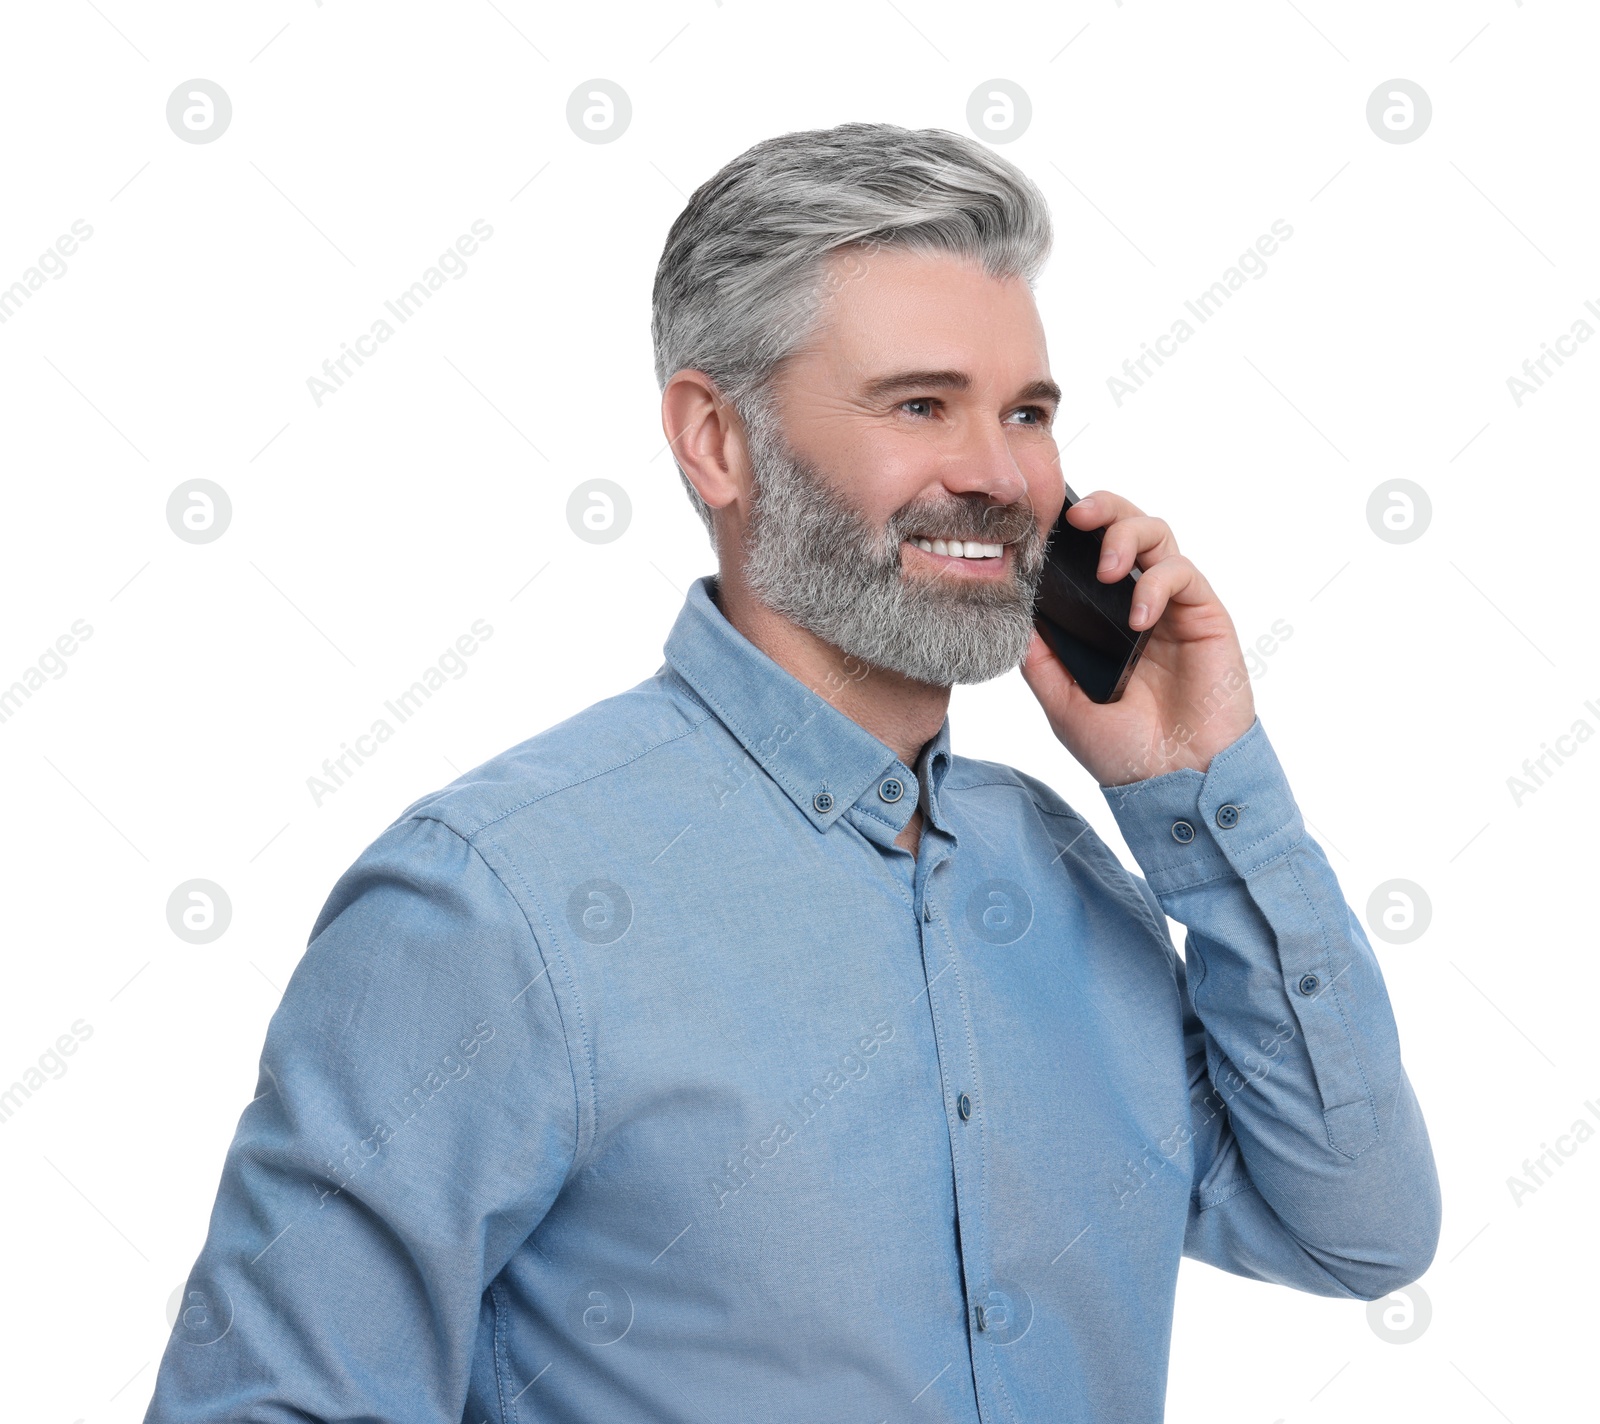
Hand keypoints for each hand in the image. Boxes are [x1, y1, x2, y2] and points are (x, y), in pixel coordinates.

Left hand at [1019, 490, 1254, 786]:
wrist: (1174, 784)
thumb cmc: (1125, 752)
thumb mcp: (1064, 704)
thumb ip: (1040, 661)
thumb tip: (1012, 619)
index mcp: (1104, 620)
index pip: (1087, 555)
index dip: (1069, 534)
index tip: (1040, 528)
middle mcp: (1138, 604)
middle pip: (1126, 527)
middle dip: (1103, 509)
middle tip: (1076, 516)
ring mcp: (1173, 607)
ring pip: (1158, 534)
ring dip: (1127, 535)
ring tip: (1105, 568)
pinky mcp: (1206, 616)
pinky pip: (1183, 574)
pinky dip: (1157, 583)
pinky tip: (1140, 618)